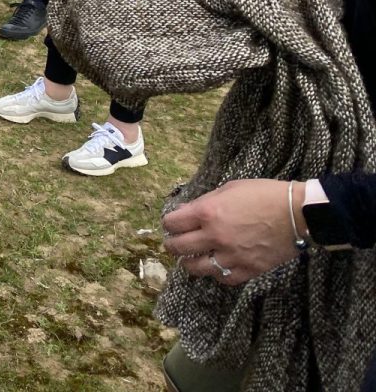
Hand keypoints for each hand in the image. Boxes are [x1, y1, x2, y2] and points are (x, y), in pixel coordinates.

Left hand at [162, 179, 304, 285]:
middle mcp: (215, 236)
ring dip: (189, 263)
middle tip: (173, 243)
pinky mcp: (249, 269)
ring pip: (197, 268)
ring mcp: (232, 256)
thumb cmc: (264, 194)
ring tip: (189, 259)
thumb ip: (205, 202)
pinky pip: (224, 279)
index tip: (171, 224)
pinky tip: (216, 267)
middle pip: (179, 247)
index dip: (168, 223)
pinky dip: (217, 274)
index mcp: (208, 212)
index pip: (173, 223)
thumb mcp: (229, 188)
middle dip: (171, 244)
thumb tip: (187, 211)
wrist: (298, 213)